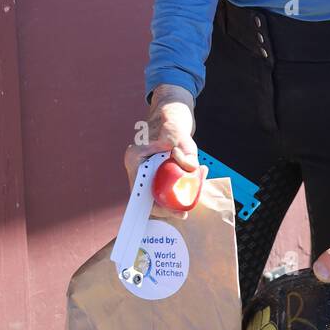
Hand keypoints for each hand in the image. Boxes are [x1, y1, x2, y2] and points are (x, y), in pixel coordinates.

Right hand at [124, 84, 199, 220]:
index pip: (142, 194)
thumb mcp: (180, 135)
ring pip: (155, 194)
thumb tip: (191, 168)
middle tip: (186, 211)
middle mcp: (135, 167)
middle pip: (148, 198)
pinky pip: (161, 188)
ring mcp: (142, 171)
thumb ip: (186, 150)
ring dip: (174, 198)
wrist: (169, 117)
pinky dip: (176, 190)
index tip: (179, 211)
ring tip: (193, 193)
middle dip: (168, 207)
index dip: (159, 208)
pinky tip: (192, 184)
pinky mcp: (151, 173)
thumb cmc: (172, 123)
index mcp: (135, 159)